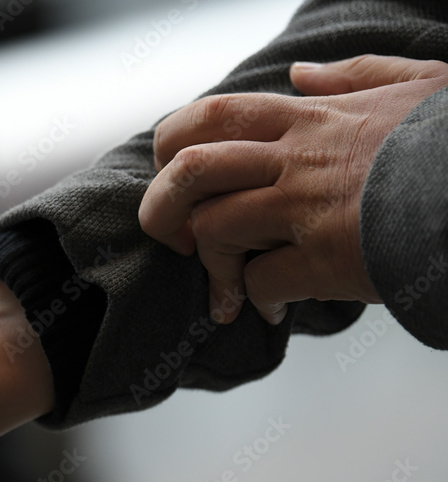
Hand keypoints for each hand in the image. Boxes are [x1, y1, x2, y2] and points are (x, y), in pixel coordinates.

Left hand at [139, 55, 447, 323]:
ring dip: (209, 266)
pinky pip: (261, 282)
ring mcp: (307, 208)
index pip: (211, 117)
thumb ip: (354, 75)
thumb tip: (301, 74)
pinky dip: (255, 302)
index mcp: (309, 118)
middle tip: (173, 236)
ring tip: (225, 289)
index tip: (176, 177)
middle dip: (162, 206)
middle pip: (190, 169)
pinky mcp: (327, 258)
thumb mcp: (416, 85)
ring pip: (214, 229)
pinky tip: (271, 311)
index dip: (174, 148)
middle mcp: (296, 158)